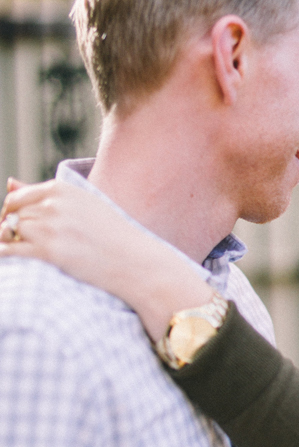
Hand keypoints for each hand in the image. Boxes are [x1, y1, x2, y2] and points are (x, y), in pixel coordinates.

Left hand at [0, 179, 212, 340]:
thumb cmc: (112, 236)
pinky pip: (9, 251)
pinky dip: (7, 256)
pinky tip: (20, 264)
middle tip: (31, 248)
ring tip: (32, 256)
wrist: (136, 262)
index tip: (23, 232)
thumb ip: (44, 194)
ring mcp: (50, 228)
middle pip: (11, 217)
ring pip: (9, 233)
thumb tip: (8, 182)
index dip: (13, 217)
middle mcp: (53, 205)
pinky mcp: (49, 252)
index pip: (15, 199)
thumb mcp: (82, 205)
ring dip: (12, 245)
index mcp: (61, 189)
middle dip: (12, 233)